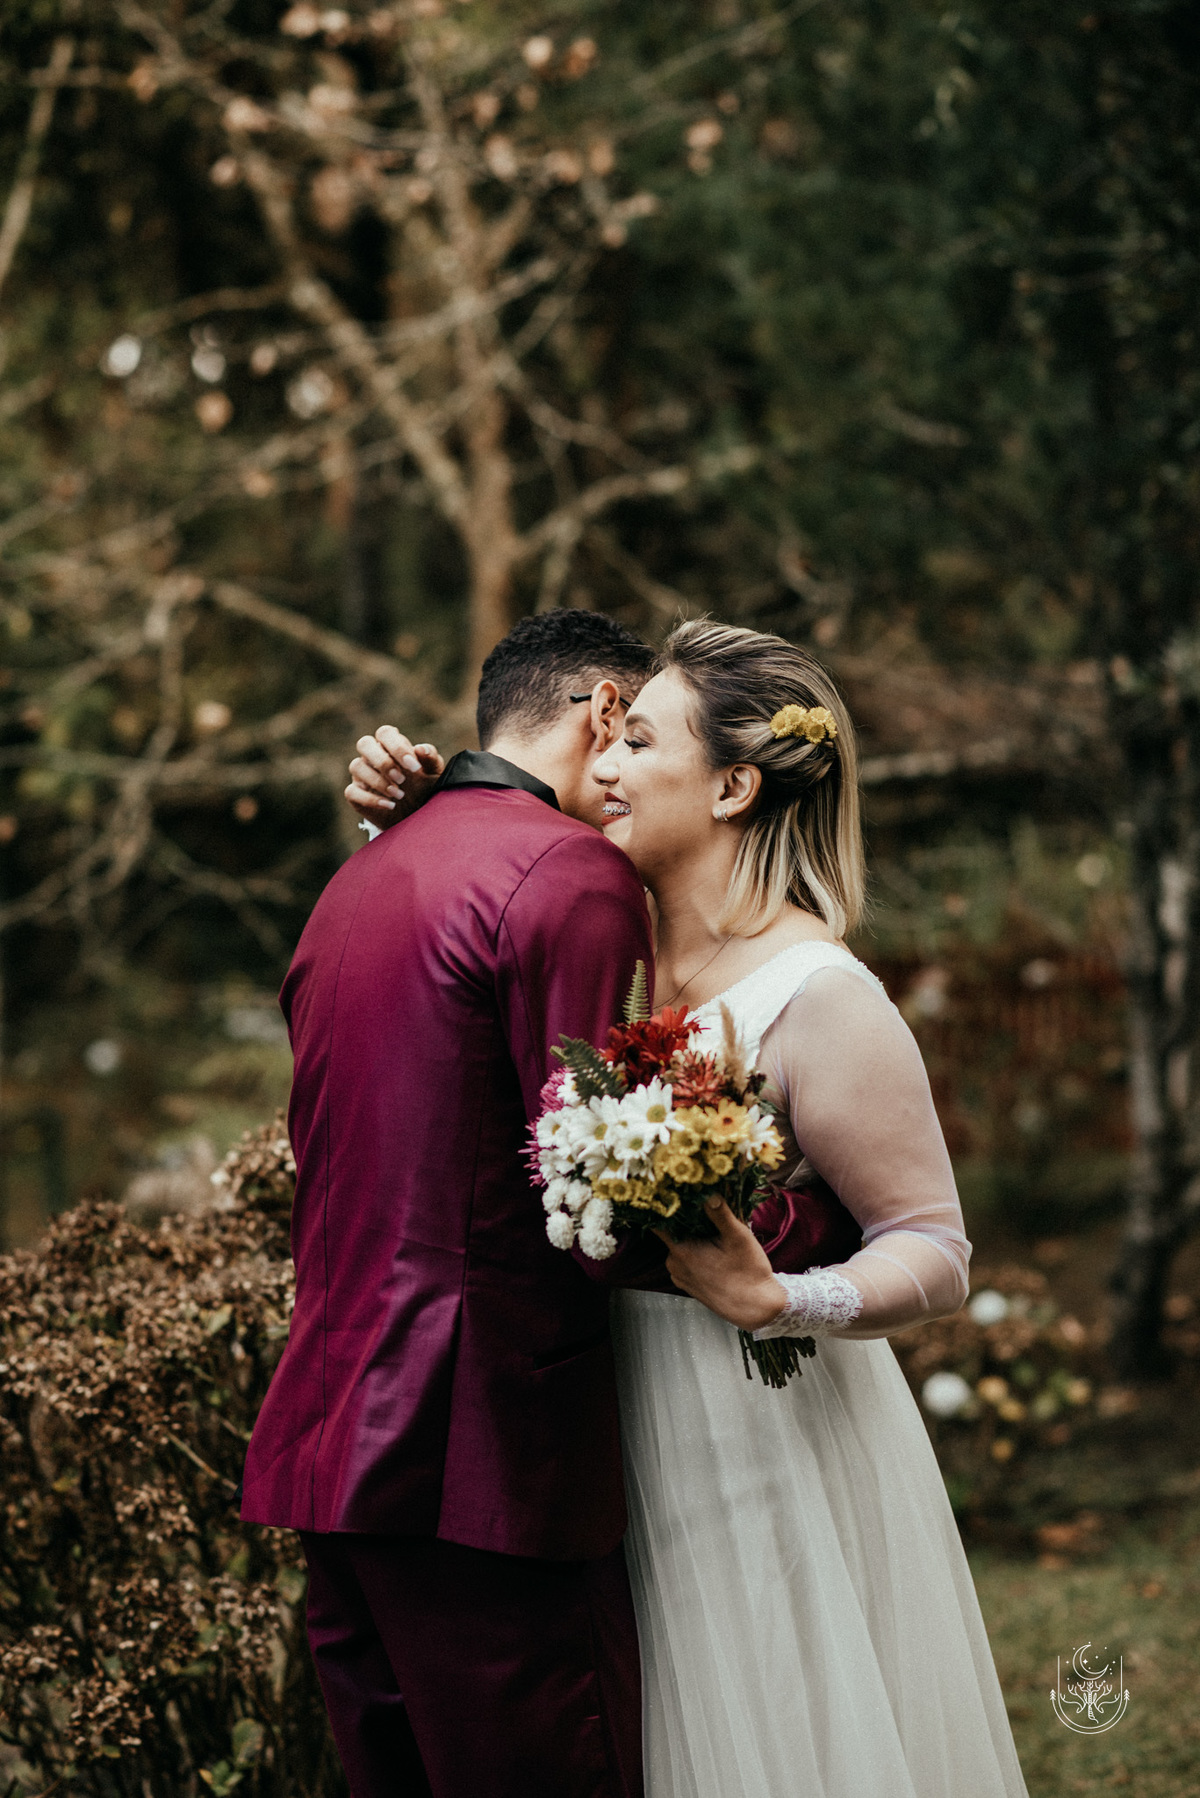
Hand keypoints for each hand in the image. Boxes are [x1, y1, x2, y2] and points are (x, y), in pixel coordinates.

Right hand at [345, 727, 443, 829]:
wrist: (417, 815)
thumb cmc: (425, 788)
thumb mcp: (434, 774)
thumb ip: (431, 759)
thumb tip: (421, 749)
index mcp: (391, 745)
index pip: (385, 733)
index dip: (397, 747)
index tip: (414, 767)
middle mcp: (373, 756)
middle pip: (364, 743)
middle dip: (383, 762)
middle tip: (401, 779)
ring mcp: (361, 774)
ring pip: (356, 766)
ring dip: (378, 782)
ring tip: (399, 795)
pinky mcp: (356, 794)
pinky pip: (352, 791)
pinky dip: (370, 799)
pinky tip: (390, 806)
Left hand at [655, 1199, 787, 1330]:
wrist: (757, 1308)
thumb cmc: (748, 1272)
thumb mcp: (738, 1237)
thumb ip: (720, 1213)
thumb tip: (708, 1192)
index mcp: (681, 1251)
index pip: (660, 1222)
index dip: (665, 1206)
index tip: (674, 1193)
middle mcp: (674, 1264)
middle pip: (672, 1232)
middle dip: (687, 1220)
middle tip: (706, 1210)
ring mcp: (679, 1276)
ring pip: (680, 1246)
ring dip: (693, 1237)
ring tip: (714, 1233)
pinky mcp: (688, 1284)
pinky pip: (685, 1260)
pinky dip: (695, 1252)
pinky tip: (714, 1250)